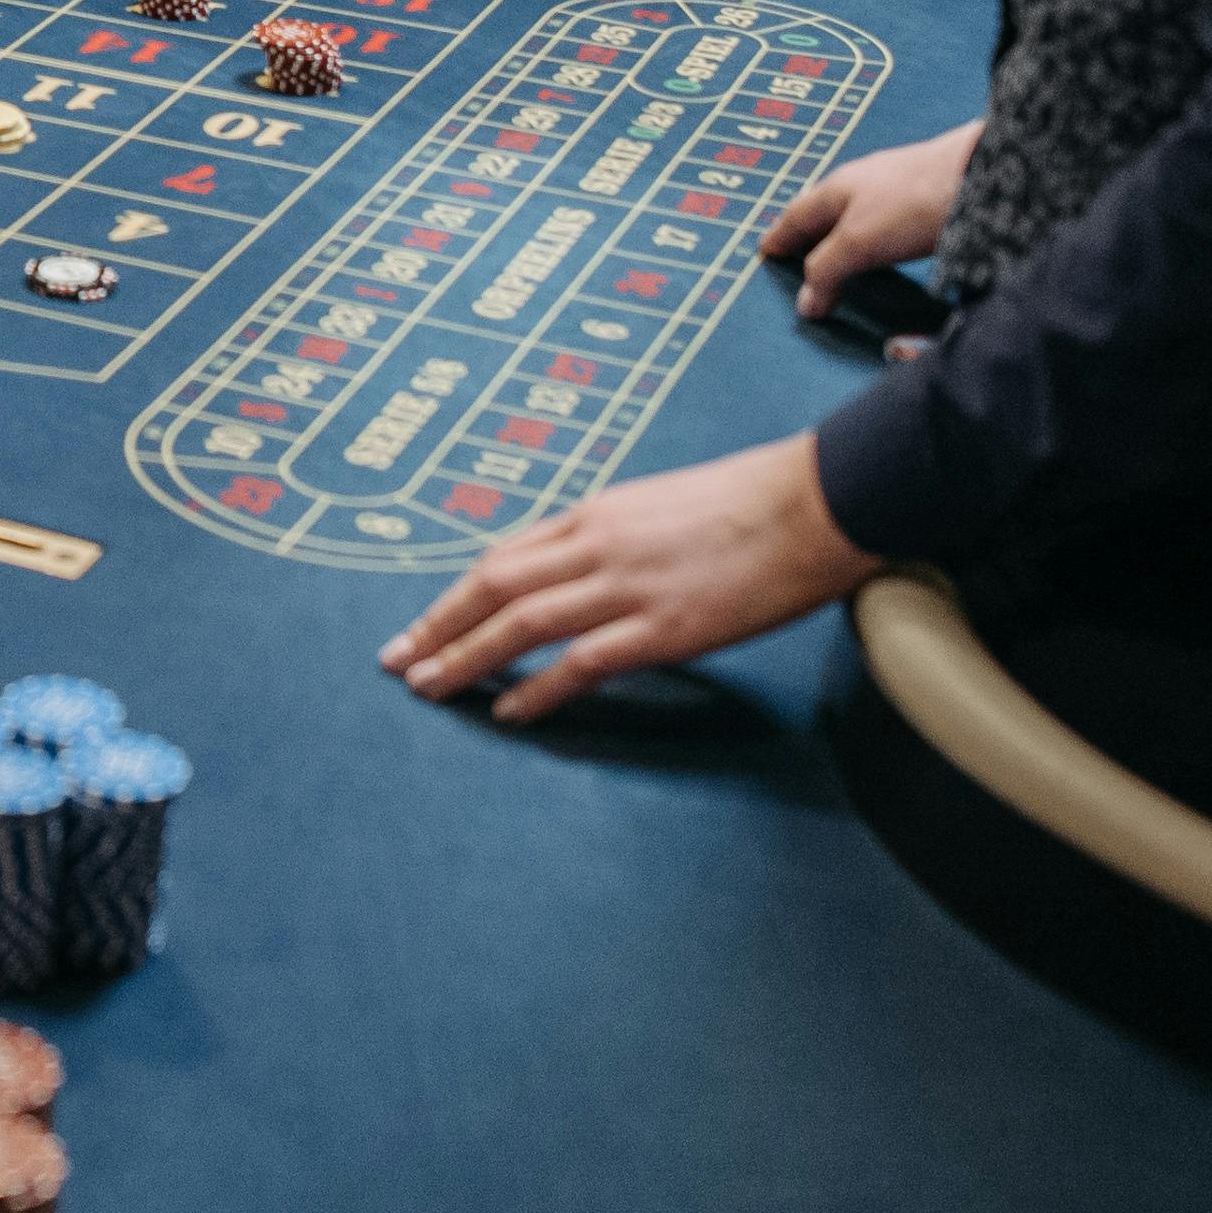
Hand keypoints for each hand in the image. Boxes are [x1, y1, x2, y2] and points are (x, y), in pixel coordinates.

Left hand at [374, 436, 879, 725]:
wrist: (816, 502)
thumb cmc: (751, 502)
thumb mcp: (661, 504)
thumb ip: (614, 535)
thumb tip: (582, 567)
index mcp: (595, 513)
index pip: (503, 557)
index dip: (454, 594)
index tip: (421, 623)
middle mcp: (596, 545)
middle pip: (492, 587)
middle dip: (436, 626)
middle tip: (395, 662)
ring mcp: (627, 587)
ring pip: (521, 624)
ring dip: (465, 658)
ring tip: (428, 688)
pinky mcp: (665, 629)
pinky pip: (581, 663)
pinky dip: (536, 688)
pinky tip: (507, 711)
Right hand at [762, 123, 975, 328]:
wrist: (985, 171)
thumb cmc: (915, 200)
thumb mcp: (860, 242)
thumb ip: (827, 270)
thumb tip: (805, 305)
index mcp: (837, 187)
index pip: (796, 215)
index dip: (780, 237)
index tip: (766, 251)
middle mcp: (863, 181)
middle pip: (824, 209)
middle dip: (808, 231)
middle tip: (796, 252)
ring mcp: (898, 184)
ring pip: (857, 211)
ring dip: (841, 232)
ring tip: (839, 253)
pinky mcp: (928, 193)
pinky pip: (886, 216)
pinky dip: (873, 232)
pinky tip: (887, 243)